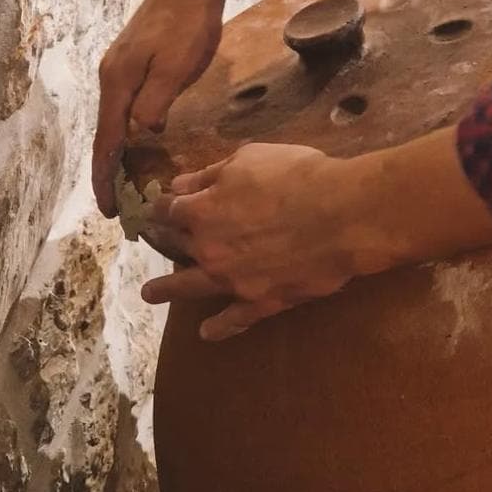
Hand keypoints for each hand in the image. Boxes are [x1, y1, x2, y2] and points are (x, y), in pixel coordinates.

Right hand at [93, 0, 224, 215]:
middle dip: (105, 172)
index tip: (109, 209)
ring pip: (112, 121)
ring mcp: (119, 68)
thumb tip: (140, 132)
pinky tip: (134, 143)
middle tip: (114, 207)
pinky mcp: (132, 62)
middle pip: (104, 134)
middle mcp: (111, 77)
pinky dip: (124, 133)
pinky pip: (122, 107)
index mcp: (118, 82)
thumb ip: (155, 101)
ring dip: (114, 155)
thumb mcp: (176, 66)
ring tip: (120, 185)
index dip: (106, 177)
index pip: (108, 141)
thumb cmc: (188, 23)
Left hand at [140, 129, 491, 340]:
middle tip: (155, 243)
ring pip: (190, 287)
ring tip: (149, 294)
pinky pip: (234, 319)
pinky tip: (207, 333)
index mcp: (201, 209)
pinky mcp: (260, 301)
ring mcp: (232, 279)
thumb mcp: (250, 159)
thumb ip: (210, 173)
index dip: (163, 205)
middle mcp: (208, 248)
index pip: (169, 207)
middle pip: (176, 245)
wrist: (342, 215)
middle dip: (164, 241)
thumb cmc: (298, 176)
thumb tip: (180, 184)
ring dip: (167, 289)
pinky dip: (219, 327)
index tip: (159, 206)